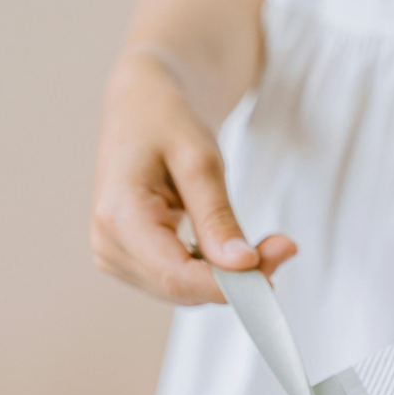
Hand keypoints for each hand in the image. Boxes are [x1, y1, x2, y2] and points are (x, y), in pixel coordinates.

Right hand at [89, 50, 295, 303]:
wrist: (143, 104)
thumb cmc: (167, 119)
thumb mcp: (200, 160)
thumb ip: (218, 218)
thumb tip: (243, 266)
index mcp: (118, 215)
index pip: (176, 276)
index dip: (227, 286)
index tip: (273, 275)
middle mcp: (109, 243)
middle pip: (182, 288)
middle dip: (237, 278)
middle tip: (284, 247)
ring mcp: (116, 255)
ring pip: (185, 290)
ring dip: (230, 276)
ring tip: (268, 243)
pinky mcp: (133, 259)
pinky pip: (182, 281)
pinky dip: (216, 271)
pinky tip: (237, 248)